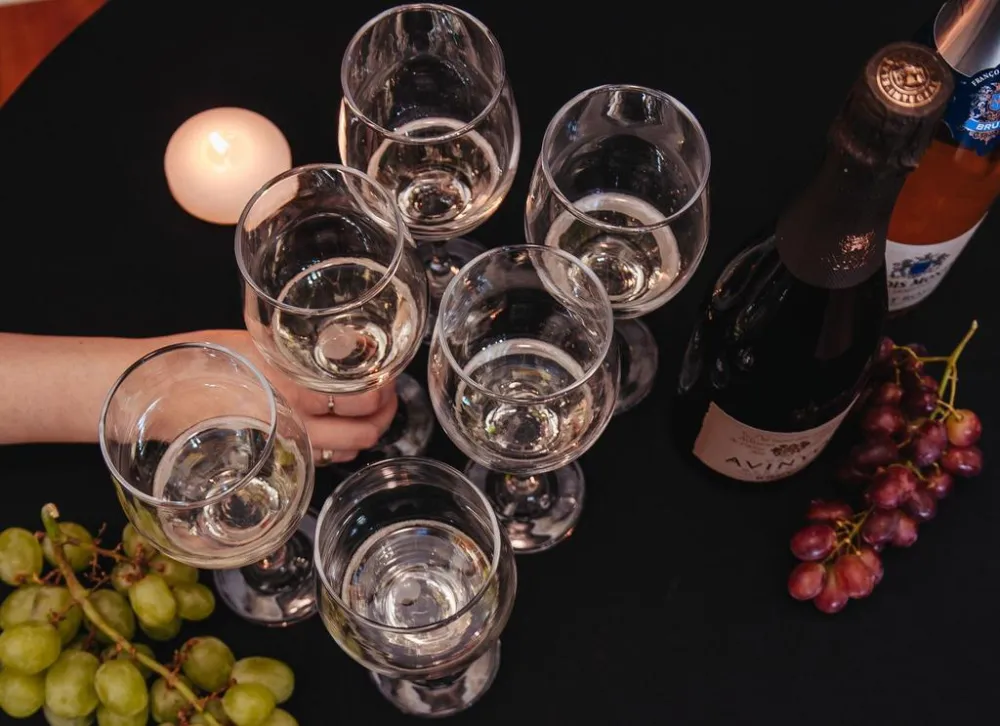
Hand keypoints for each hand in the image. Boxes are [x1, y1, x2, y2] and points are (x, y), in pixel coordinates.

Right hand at [205, 330, 397, 463]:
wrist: (156, 393)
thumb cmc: (201, 359)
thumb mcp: (257, 342)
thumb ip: (300, 350)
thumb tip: (345, 346)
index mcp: (296, 387)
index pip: (364, 399)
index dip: (384, 391)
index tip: (386, 378)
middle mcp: (296, 422)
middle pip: (364, 433)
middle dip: (382, 417)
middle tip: (385, 397)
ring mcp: (286, 446)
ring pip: (347, 451)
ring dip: (363, 433)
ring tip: (364, 411)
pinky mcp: (274, 458)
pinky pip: (323, 458)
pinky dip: (339, 446)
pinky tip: (335, 426)